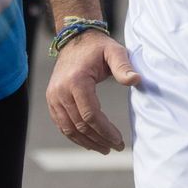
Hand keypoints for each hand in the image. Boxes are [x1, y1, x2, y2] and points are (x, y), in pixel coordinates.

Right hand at [46, 31, 141, 153]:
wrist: (75, 39)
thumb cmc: (98, 47)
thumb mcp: (114, 51)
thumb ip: (124, 66)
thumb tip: (136, 80)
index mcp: (77, 81)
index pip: (91, 115)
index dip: (105, 131)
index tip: (119, 140)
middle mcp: (61, 91)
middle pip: (80, 125)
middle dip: (99, 139)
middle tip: (115, 148)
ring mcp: (53, 97)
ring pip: (69, 128)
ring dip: (86, 142)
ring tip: (104, 149)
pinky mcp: (51, 100)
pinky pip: (61, 124)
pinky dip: (74, 136)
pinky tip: (88, 141)